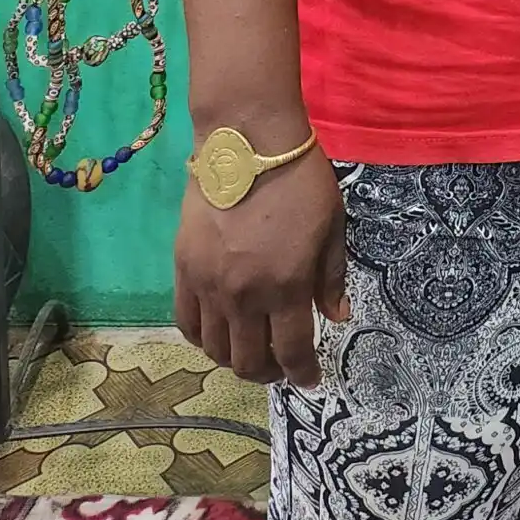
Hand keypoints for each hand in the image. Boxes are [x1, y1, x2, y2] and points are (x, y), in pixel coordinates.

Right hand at [175, 148, 348, 388]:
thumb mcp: (332, 225)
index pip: (293, 350)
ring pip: (216, 349)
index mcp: (287, 286)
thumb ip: (332, 276)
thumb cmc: (300, 179)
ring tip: (252, 350)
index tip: (311, 380)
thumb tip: (335, 317)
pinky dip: (203, 339)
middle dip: (270, 373)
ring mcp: (208, 285)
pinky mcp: (183, 269)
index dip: (303, 374)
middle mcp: (244, 295)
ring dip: (236, 360)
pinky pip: (186, 322)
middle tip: (282, 365)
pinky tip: (218, 333)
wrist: (247, 140)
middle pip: (250, 360)